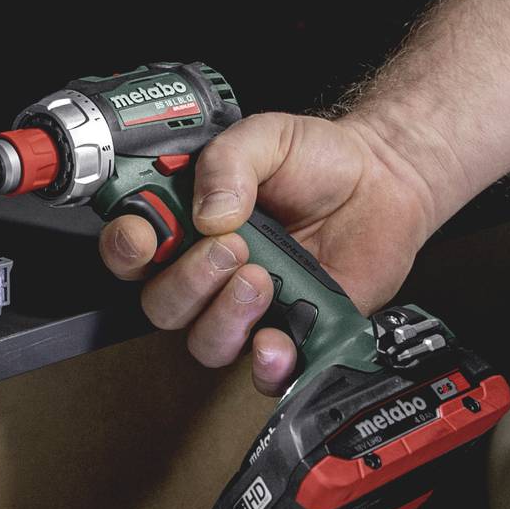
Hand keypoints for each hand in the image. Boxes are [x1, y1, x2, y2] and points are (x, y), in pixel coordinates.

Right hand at [100, 111, 440, 393]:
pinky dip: (265, 364)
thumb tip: (208, 212)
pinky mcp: (291, 333)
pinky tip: (277, 340)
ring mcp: (247, 307)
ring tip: (260, 279)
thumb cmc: (320, 160)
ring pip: (204, 342)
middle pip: (162, 305)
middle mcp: (209, 272)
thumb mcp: (267, 136)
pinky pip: (262, 372)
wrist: (384, 183)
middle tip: (231, 248)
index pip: (132, 251)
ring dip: (224, 317)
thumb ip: (230, 161)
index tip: (145, 236)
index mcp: (188, 223)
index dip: (126, 250)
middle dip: (188, 282)